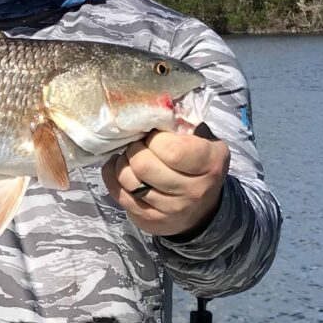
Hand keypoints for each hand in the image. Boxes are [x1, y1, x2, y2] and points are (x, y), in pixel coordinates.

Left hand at [102, 124, 230, 236]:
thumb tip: (152, 102)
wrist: (202, 208)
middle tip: (137, 145)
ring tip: (128, 157)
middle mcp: (194, 190)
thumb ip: (183, 123)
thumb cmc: (197, 163)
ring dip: (122, 163)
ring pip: (129, 181)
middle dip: (134, 150)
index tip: (153, 135)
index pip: (172, 151)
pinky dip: (112, 177)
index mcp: (210, 163)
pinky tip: (119, 169)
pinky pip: (120, 195)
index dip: (155, 139)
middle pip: (144, 166)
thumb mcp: (202, 140)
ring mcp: (172, 209)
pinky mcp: (151, 220)